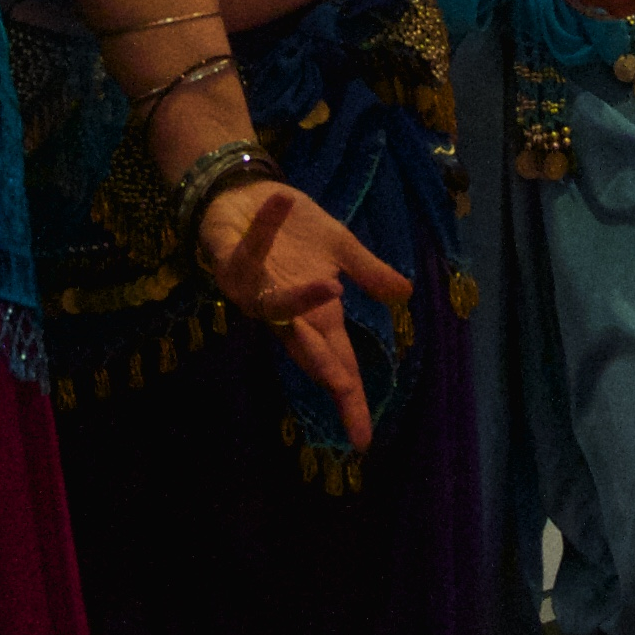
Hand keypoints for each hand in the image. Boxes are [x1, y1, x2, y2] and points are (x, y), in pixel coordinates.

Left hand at [191, 174, 417, 448]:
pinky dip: (265, 225)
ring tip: (333, 288)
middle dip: (323, 366)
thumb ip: (369, 273)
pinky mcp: (228, 258)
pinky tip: (284, 203)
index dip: (349, 400)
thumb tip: (406, 295)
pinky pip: (247, 248)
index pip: (337, 364)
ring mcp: (253, 288)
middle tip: (341, 386)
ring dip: (300, 298)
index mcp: (313, 315)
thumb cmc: (293, 231)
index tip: (363, 439)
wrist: (246, 195)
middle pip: (306, 348)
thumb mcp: (341, 247)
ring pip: (273, 305)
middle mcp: (283, 310)